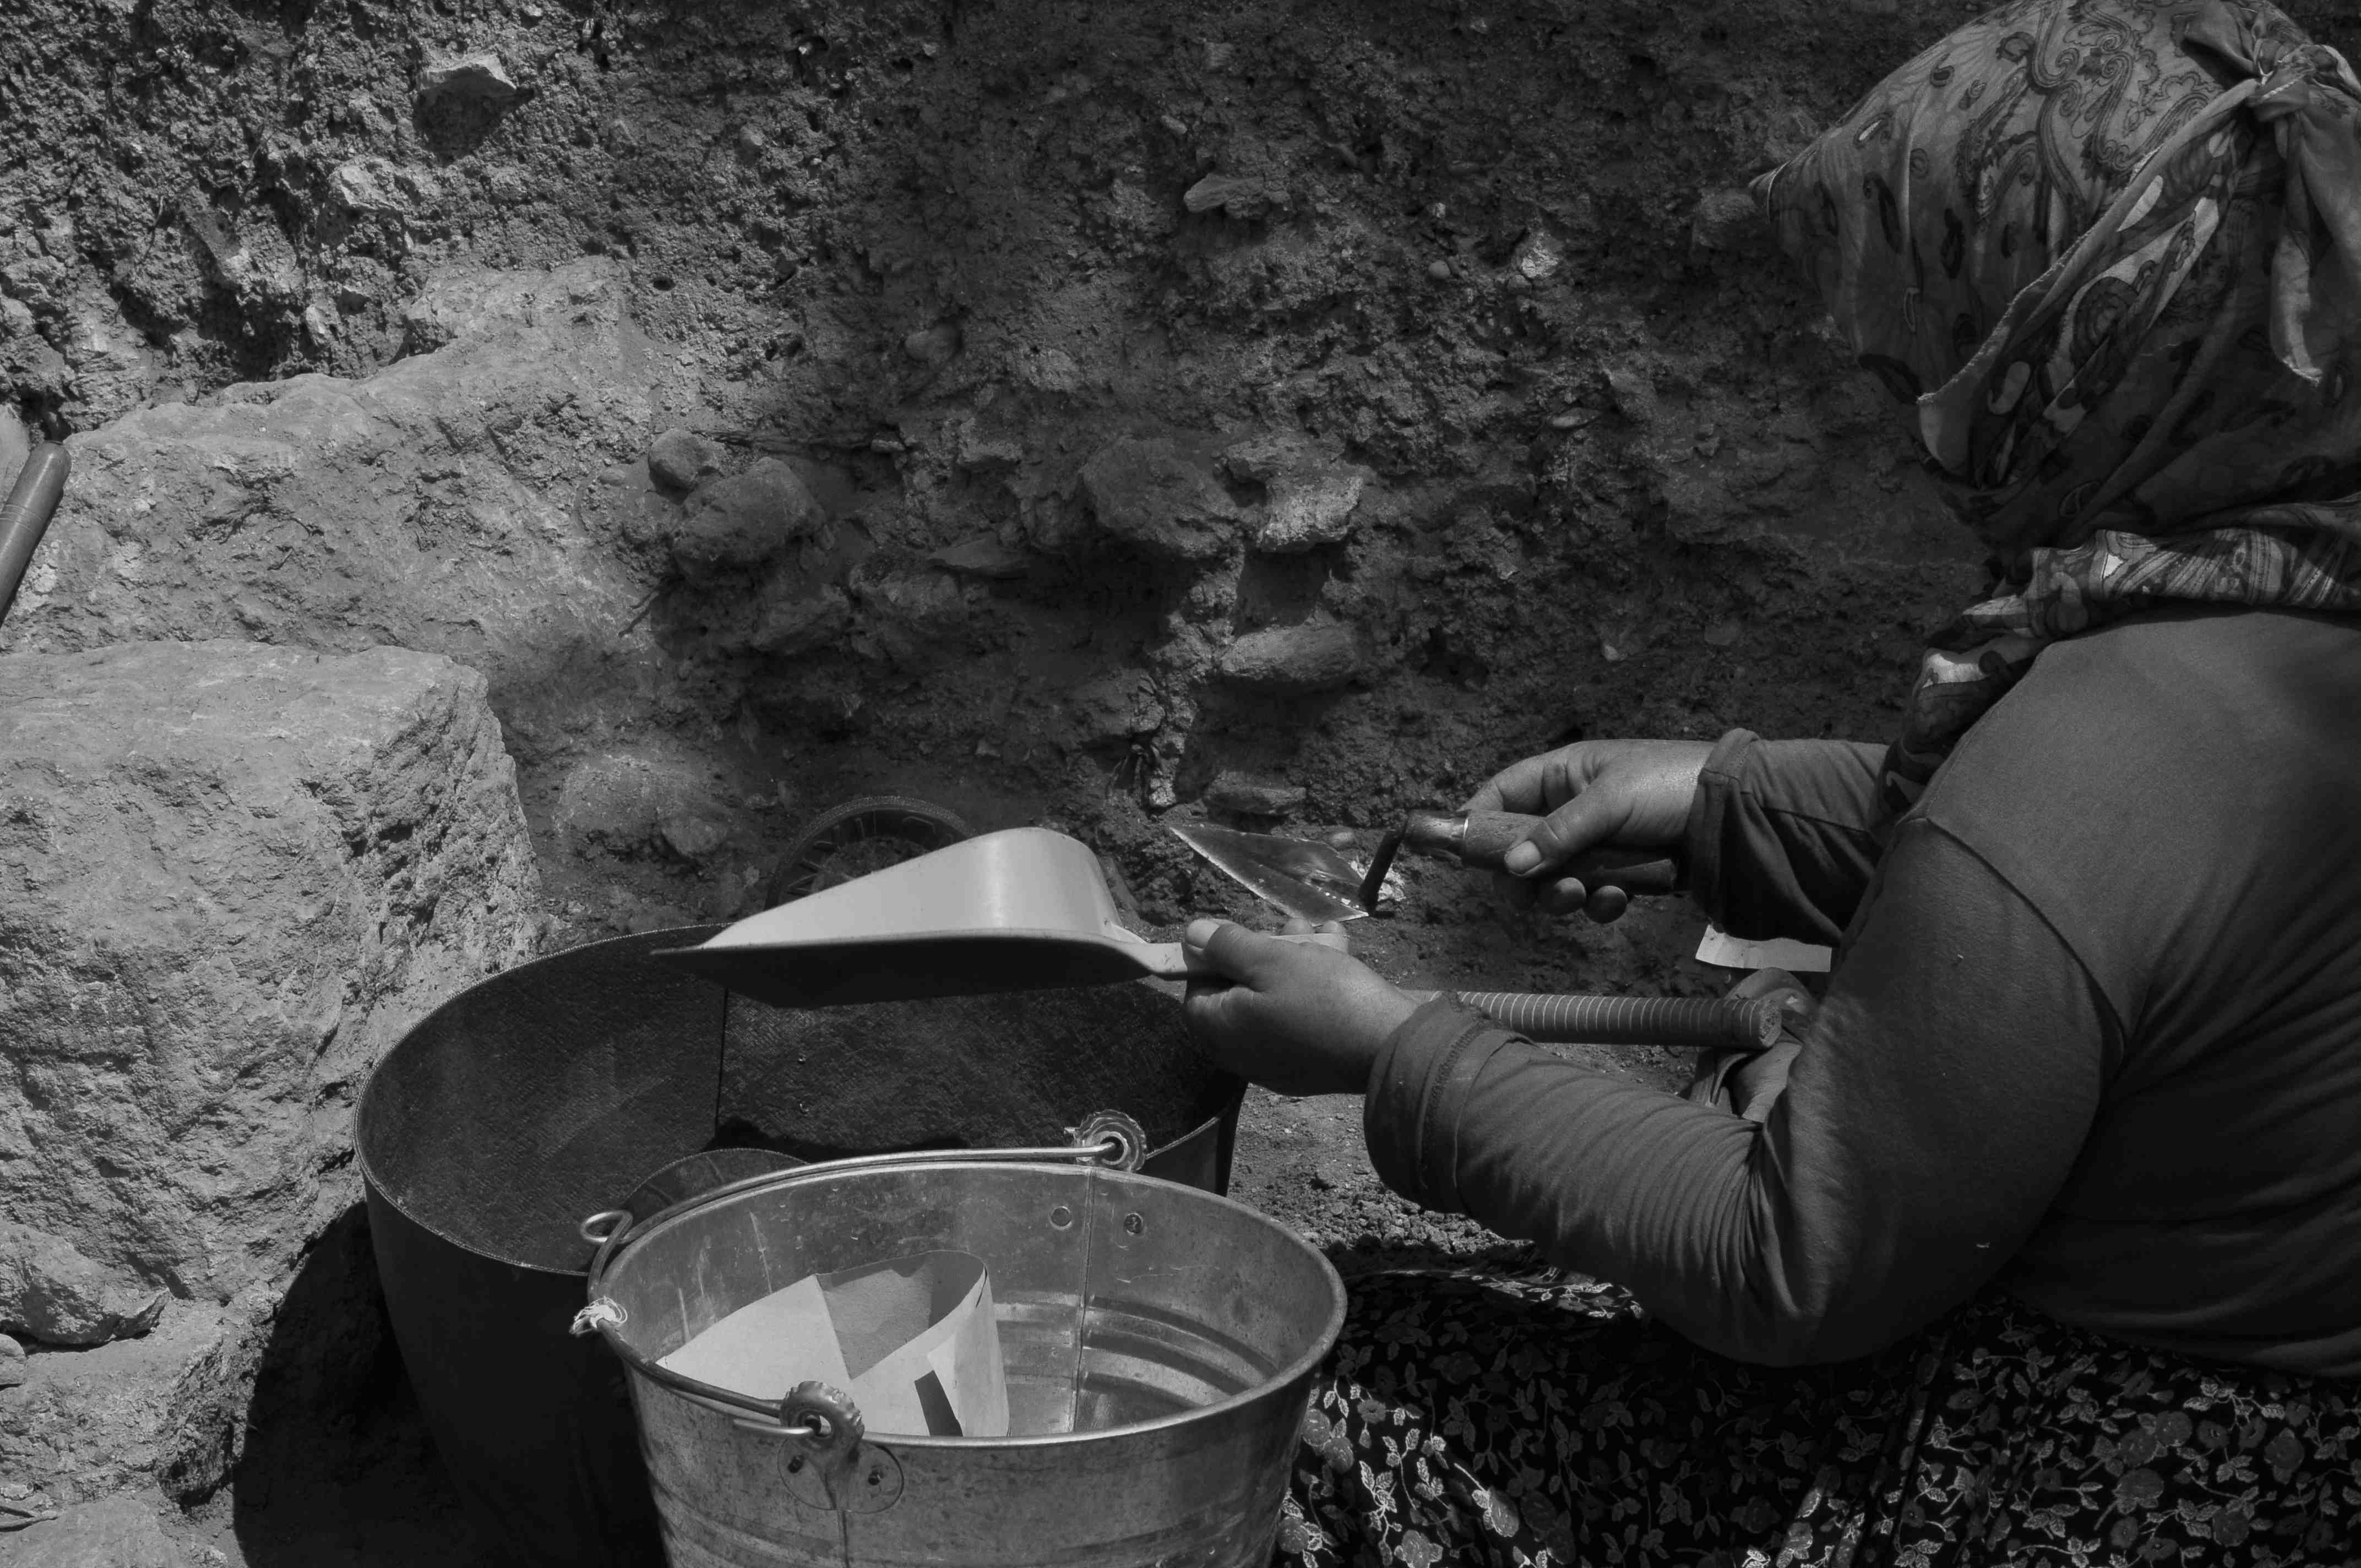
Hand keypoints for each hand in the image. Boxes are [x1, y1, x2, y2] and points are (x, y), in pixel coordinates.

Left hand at [1180, 918, 1420, 1096]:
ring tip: (1322, 932)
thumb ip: (1226, 946)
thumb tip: (1190, 936)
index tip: (1241, 935)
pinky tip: (1339, 951)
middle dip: (1265, 951)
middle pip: (1241, 992)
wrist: (1389, 1046)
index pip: (1196, 990)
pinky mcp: (1312, 1060)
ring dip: (1296, 959)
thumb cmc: (1323, 998)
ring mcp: (1279, 1061)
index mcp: (1222, 1032)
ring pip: (1276, 999)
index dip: (1215, 957)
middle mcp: (1243, 1054)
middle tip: (1289, 926)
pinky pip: (1301, 1016)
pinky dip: (1315, 984)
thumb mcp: (1269, 959)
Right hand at [1462, 738, 1712, 921]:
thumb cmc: (1669, 787)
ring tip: (1585, 896)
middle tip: (1535, 894)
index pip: (1501, 794)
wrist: (1739, 815)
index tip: (1462, 856)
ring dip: (1563, 895)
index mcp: (1563, 775)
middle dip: (1526, 876)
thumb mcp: (1610, 802)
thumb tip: (1509, 867)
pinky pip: (1592, 896)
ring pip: (1554, 880)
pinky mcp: (1623, 874)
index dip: (1477, 821)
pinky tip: (1620, 900)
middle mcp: (1572, 809)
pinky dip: (1600, 903)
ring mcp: (1597, 844)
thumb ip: (1558, 835)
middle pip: (1521, 849)